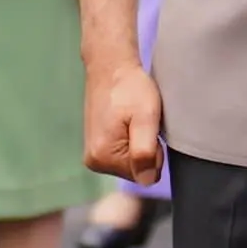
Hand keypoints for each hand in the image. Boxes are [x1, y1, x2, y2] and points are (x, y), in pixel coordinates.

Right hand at [85, 57, 165, 184]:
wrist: (110, 66)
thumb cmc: (131, 88)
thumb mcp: (146, 117)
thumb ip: (145, 151)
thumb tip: (146, 181)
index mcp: (103, 157)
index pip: (145, 176)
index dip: (154, 154)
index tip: (147, 129)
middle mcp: (94, 161)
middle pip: (136, 172)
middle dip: (145, 149)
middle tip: (140, 122)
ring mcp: (93, 155)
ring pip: (131, 163)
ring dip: (138, 144)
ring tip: (133, 120)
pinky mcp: (95, 147)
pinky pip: (123, 154)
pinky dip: (130, 140)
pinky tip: (126, 122)